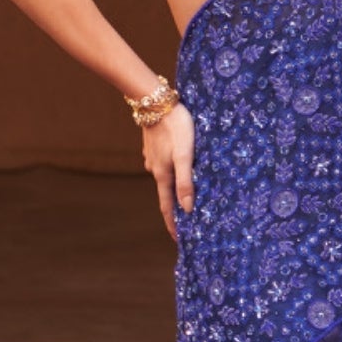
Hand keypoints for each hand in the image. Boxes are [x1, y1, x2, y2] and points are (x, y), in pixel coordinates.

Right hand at [142, 102, 194, 239]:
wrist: (155, 101)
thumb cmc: (175, 126)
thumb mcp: (185, 155)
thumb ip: (186, 181)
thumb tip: (188, 209)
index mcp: (163, 175)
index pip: (168, 207)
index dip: (173, 225)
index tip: (179, 240)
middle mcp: (155, 169)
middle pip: (166, 195)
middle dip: (175, 209)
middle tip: (186, 222)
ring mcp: (153, 157)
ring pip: (165, 178)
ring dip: (174, 189)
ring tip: (186, 196)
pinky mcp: (154, 146)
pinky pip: (164, 164)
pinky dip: (171, 172)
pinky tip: (178, 169)